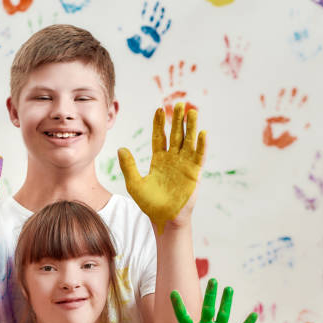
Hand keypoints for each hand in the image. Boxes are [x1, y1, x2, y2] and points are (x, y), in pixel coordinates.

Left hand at [118, 103, 205, 233]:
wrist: (164, 219)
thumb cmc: (150, 204)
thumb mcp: (135, 184)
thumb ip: (129, 166)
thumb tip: (120, 148)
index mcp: (159, 160)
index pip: (160, 137)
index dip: (159, 124)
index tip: (159, 109)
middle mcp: (173, 160)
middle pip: (176, 135)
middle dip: (177, 120)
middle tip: (178, 103)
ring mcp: (184, 165)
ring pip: (189, 142)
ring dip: (191, 127)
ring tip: (192, 111)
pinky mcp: (194, 174)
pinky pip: (199, 157)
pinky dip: (201, 146)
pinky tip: (202, 134)